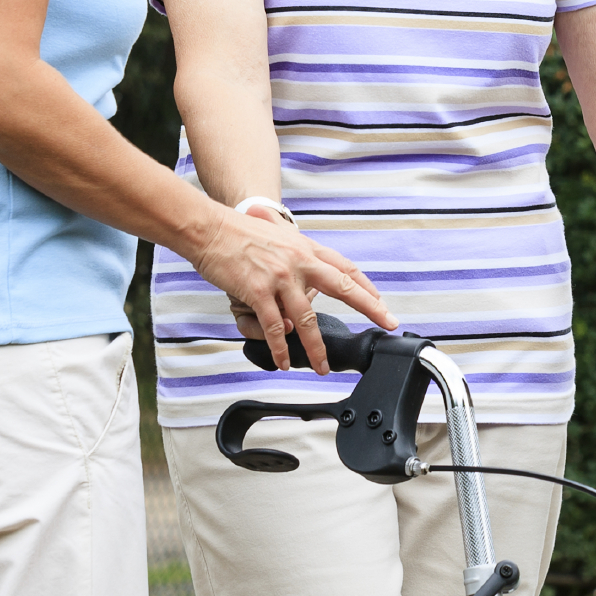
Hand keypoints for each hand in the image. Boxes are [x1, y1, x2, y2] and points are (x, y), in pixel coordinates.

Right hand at [190, 207, 394, 375]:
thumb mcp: (278, 237)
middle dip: (369, 307)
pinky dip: (280, 347)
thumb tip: (308, 280)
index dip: (366, 287)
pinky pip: (275, 327)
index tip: (381, 303)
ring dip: (316, 347)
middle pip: (343, 288)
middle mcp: (299, 261)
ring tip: (322, 366)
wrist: (209, 228)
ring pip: (307, 319)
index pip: (346, 268)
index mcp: (306, 248)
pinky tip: (284, 360)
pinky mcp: (258, 292)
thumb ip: (297, 257)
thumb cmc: (239, 232)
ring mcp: (280, 278)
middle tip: (386, 324)